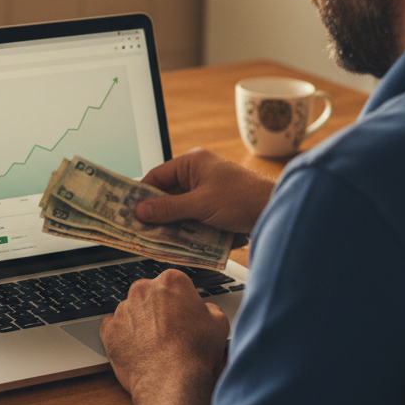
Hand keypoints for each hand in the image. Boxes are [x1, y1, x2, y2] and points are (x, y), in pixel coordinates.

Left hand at [100, 268, 229, 399]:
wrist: (172, 382)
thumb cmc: (195, 354)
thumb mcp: (219, 324)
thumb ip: (208, 309)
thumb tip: (204, 311)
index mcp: (171, 282)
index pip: (174, 284)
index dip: (180, 301)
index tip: (183, 314)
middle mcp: (144, 290)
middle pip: (150, 294)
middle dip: (158, 309)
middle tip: (170, 331)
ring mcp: (124, 309)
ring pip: (132, 310)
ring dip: (140, 322)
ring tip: (155, 345)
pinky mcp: (109, 329)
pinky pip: (114, 327)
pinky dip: (123, 335)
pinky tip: (137, 348)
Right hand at [136, 148, 274, 235]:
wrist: (275, 211)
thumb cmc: (243, 198)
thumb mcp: (200, 204)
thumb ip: (169, 208)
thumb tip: (141, 210)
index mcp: (193, 162)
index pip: (157, 176)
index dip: (142, 194)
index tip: (129, 210)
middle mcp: (198, 174)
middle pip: (167, 194)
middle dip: (157, 212)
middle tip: (140, 228)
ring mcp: (207, 191)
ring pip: (179, 208)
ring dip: (172, 223)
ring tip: (156, 238)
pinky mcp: (215, 207)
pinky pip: (192, 217)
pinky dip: (186, 228)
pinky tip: (178, 241)